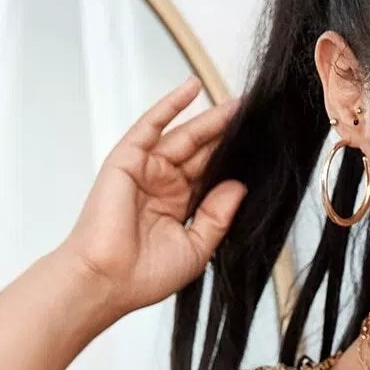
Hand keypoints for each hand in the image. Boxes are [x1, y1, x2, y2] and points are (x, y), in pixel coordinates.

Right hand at [58, 75, 245, 316]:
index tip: (260, 148)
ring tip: (238, 105)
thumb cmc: (145, 275)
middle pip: (201, 152)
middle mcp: (163, 185)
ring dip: (209, 119)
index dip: (233, 161)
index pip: (211, 175)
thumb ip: (218, 217)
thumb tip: (239, 186)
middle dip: (225, 135)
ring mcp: (146, 170)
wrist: (108, 281)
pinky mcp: (127, 159)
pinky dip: (170, 106)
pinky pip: (151, 125)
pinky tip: (193, 89)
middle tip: (254, 117)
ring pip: (183, 136)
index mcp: (178, 206)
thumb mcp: (197, 248)